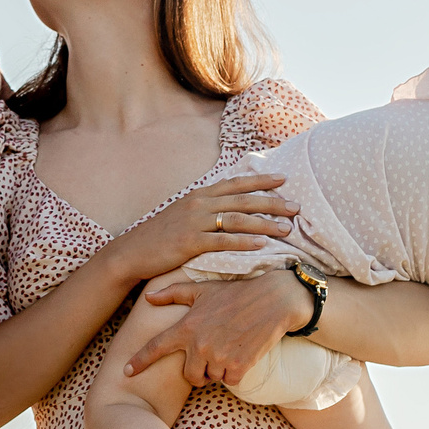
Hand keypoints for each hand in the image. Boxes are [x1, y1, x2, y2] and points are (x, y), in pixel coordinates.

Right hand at [100, 173, 295, 290]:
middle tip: (296, 207)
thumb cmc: (160, 236)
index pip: (236, 183)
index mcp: (199, 195)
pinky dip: (244, 242)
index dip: (261, 179)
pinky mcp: (190, 242)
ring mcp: (194, 222)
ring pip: (236, 219)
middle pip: (243, 200)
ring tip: (287, 229)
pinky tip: (261, 245)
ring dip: (264, 223)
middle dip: (272, 202)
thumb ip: (205, 208)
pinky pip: (222, 241)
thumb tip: (227, 207)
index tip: (284, 177)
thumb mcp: (183, 214)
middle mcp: (199, 204)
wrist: (132, 251)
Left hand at [122, 269, 311, 386]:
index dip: (140, 361)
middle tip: (211, 355)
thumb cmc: (236, 292)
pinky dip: (235, 372)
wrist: (273, 300)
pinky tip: (241, 354)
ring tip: (229, 348)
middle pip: (189, 375)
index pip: (156, 347)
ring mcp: (219, 356)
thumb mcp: (203, 290)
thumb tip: (149, 297)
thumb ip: (173, 294)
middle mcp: (200, 344)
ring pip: (211, 378)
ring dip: (218, 370)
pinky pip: (230, 380)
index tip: (127, 372)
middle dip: (198, 370)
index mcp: (187, 326)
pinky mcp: (239, 365)